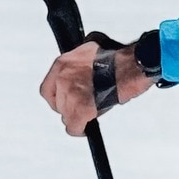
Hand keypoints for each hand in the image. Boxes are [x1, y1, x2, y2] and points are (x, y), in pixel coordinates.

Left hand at [40, 41, 155, 136]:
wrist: (130, 66)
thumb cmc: (116, 57)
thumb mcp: (90, 49)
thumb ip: (78, 61)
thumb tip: (79, 70)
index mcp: (63, 63)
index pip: (47, 88)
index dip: (56, 97)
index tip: (62, 101)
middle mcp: (63, 78)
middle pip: (58, 103)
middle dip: (68, 107)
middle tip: (79, 108)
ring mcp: (70, 95)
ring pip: (66, 116)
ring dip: (76, 117)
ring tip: (88, 116)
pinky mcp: (80, 110)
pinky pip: (73, 127)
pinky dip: (79, 130)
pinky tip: (85, 129)